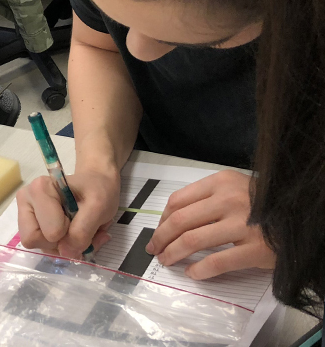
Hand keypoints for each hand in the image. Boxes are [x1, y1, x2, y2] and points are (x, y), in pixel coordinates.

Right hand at [17, 169, 118, 257]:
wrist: (98, 185)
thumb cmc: (98, 191)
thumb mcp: (99, 207)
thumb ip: (82, 230)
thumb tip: (65, 252)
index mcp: (39, 190)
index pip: (49, 232)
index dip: (68, 232)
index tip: (79, 217)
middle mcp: (26, 200)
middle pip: (33, 240)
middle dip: (59, 242)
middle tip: (77, 228)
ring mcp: (25, 213)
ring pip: (37, 246)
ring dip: (63, 246)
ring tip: (78, 231)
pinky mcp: (30, 223)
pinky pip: (42, 247)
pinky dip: (61, 246)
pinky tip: (71, 233)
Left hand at [146, 169, 274, 279]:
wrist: (302, 216)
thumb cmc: (264, 204)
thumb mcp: (236, 189)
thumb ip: (207, 198)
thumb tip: (172, 220)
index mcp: (222, 182)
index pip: (178, 201)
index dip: (162, 220)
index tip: (158, 232)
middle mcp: (230, 200)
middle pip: (180, 221)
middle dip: (161, 238)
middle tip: (154, 250)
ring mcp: (244, 225)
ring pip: (193, 240)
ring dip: (173, 254)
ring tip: (167, 261)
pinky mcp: (255, 249)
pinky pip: (218, 261)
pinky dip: (199, 270)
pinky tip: (193, 274)